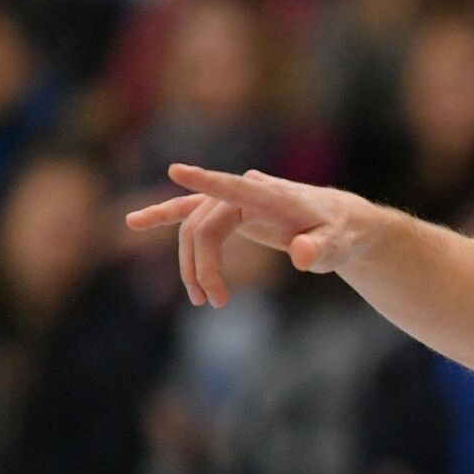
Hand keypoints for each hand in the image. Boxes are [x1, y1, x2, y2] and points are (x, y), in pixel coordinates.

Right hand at [124, 164, 376, 307]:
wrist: (339, 222)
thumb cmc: (339, 234)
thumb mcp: (338, 246)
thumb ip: (322, 250)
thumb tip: (302, 256)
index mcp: (273, 197)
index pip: (237, 188)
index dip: (208, 182)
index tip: (176, 171)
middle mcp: (248, 191)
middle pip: (206, 225)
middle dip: (202, 265)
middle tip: (213, 302)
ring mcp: (236, 199)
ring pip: (195, 227)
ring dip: (192, 263)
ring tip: (203, 299)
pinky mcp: (229, 210)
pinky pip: (191, 212)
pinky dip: (165, 215)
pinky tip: (134, 221)